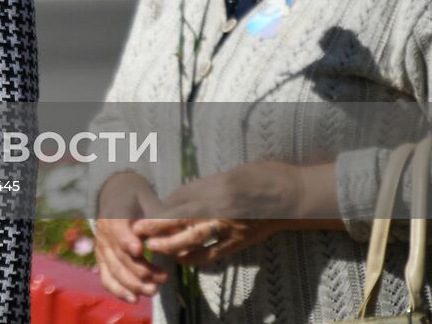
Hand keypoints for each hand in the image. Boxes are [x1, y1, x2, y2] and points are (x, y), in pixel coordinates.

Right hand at [94, 172, 169, 303]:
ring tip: (154, 291)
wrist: (115, 195)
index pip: (117, 229)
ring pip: (114, 270)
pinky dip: (118, 291)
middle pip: (119, 255)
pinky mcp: (102, 260)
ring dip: (133, 284)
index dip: (126, 240)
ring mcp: (101, 248)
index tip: (139, 250)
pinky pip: (106, 278)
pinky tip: (134, 299)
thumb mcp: (147, 199)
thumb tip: (173, 229)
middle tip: (162, 278)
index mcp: (113, 215)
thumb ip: (158, 215)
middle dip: (140, 270)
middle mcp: (103, 233)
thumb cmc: (137, 198)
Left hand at [134, 161, 312, 264]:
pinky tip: (181, 259)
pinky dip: (196, 257)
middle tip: (138, 233)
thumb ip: (201, 187)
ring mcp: (231, 227)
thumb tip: (175, 201)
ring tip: (154, 247)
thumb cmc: (260, 177)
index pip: (180, 202)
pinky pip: (214, 253)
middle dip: (158, 229)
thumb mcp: (227, 174)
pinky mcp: (240, 241)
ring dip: (171, 245)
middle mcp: (221, 209)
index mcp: (217, 188)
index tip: (142, 217)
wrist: (293, 194)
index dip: (159, 212)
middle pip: (182, 222)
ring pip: (194, 239)